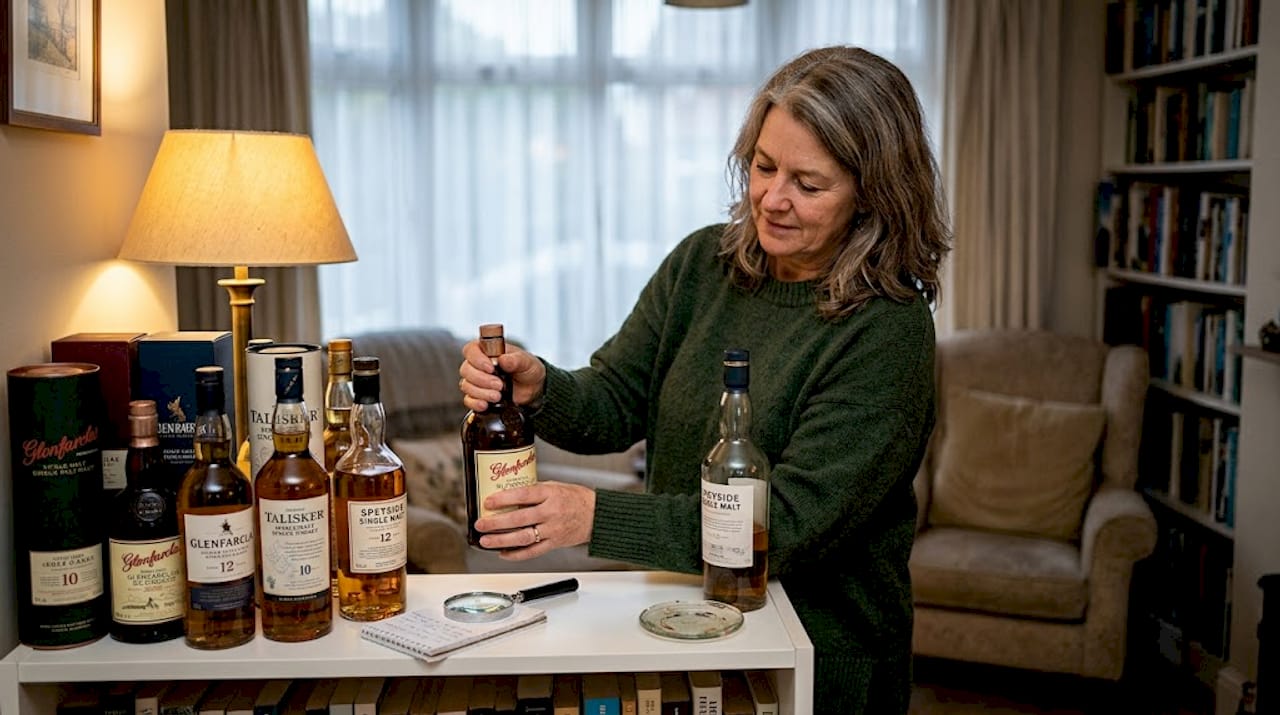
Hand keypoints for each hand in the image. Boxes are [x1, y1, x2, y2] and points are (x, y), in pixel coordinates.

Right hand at [459, 340, 546, 409]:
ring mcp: (477, 382)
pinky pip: (468, 400)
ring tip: (498, 396)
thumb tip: (504, 360)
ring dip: (481, 392)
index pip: (471, 350)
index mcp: (488, 351)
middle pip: (466, 370)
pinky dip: (475, 403)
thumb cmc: (528, 369)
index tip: (490, 367)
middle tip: (499, 385)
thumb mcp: (527, 362)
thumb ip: (516, 360)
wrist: (533, 388)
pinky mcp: (478, 396)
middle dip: (482, 379)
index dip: (477, 359)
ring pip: (466, 385)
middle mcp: (479, 365)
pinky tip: (485, 405)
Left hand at [473, 481, 595, 559]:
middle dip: (496, 522)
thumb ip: (534, 491)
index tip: (488, 502)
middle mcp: (551, 512)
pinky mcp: (554, 543)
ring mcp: (552, 530)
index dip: (503, 499)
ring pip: (523, 537)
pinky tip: (503, 553)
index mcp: (550, 494)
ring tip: (486, 541)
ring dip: (501, 541)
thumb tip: (508, 495)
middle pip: (519, 518)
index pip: (523, 495)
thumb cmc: (575, 498)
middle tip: (481, 524)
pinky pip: (533, 552)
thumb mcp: (555, 486)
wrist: (597, 515)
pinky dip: (516, 554)